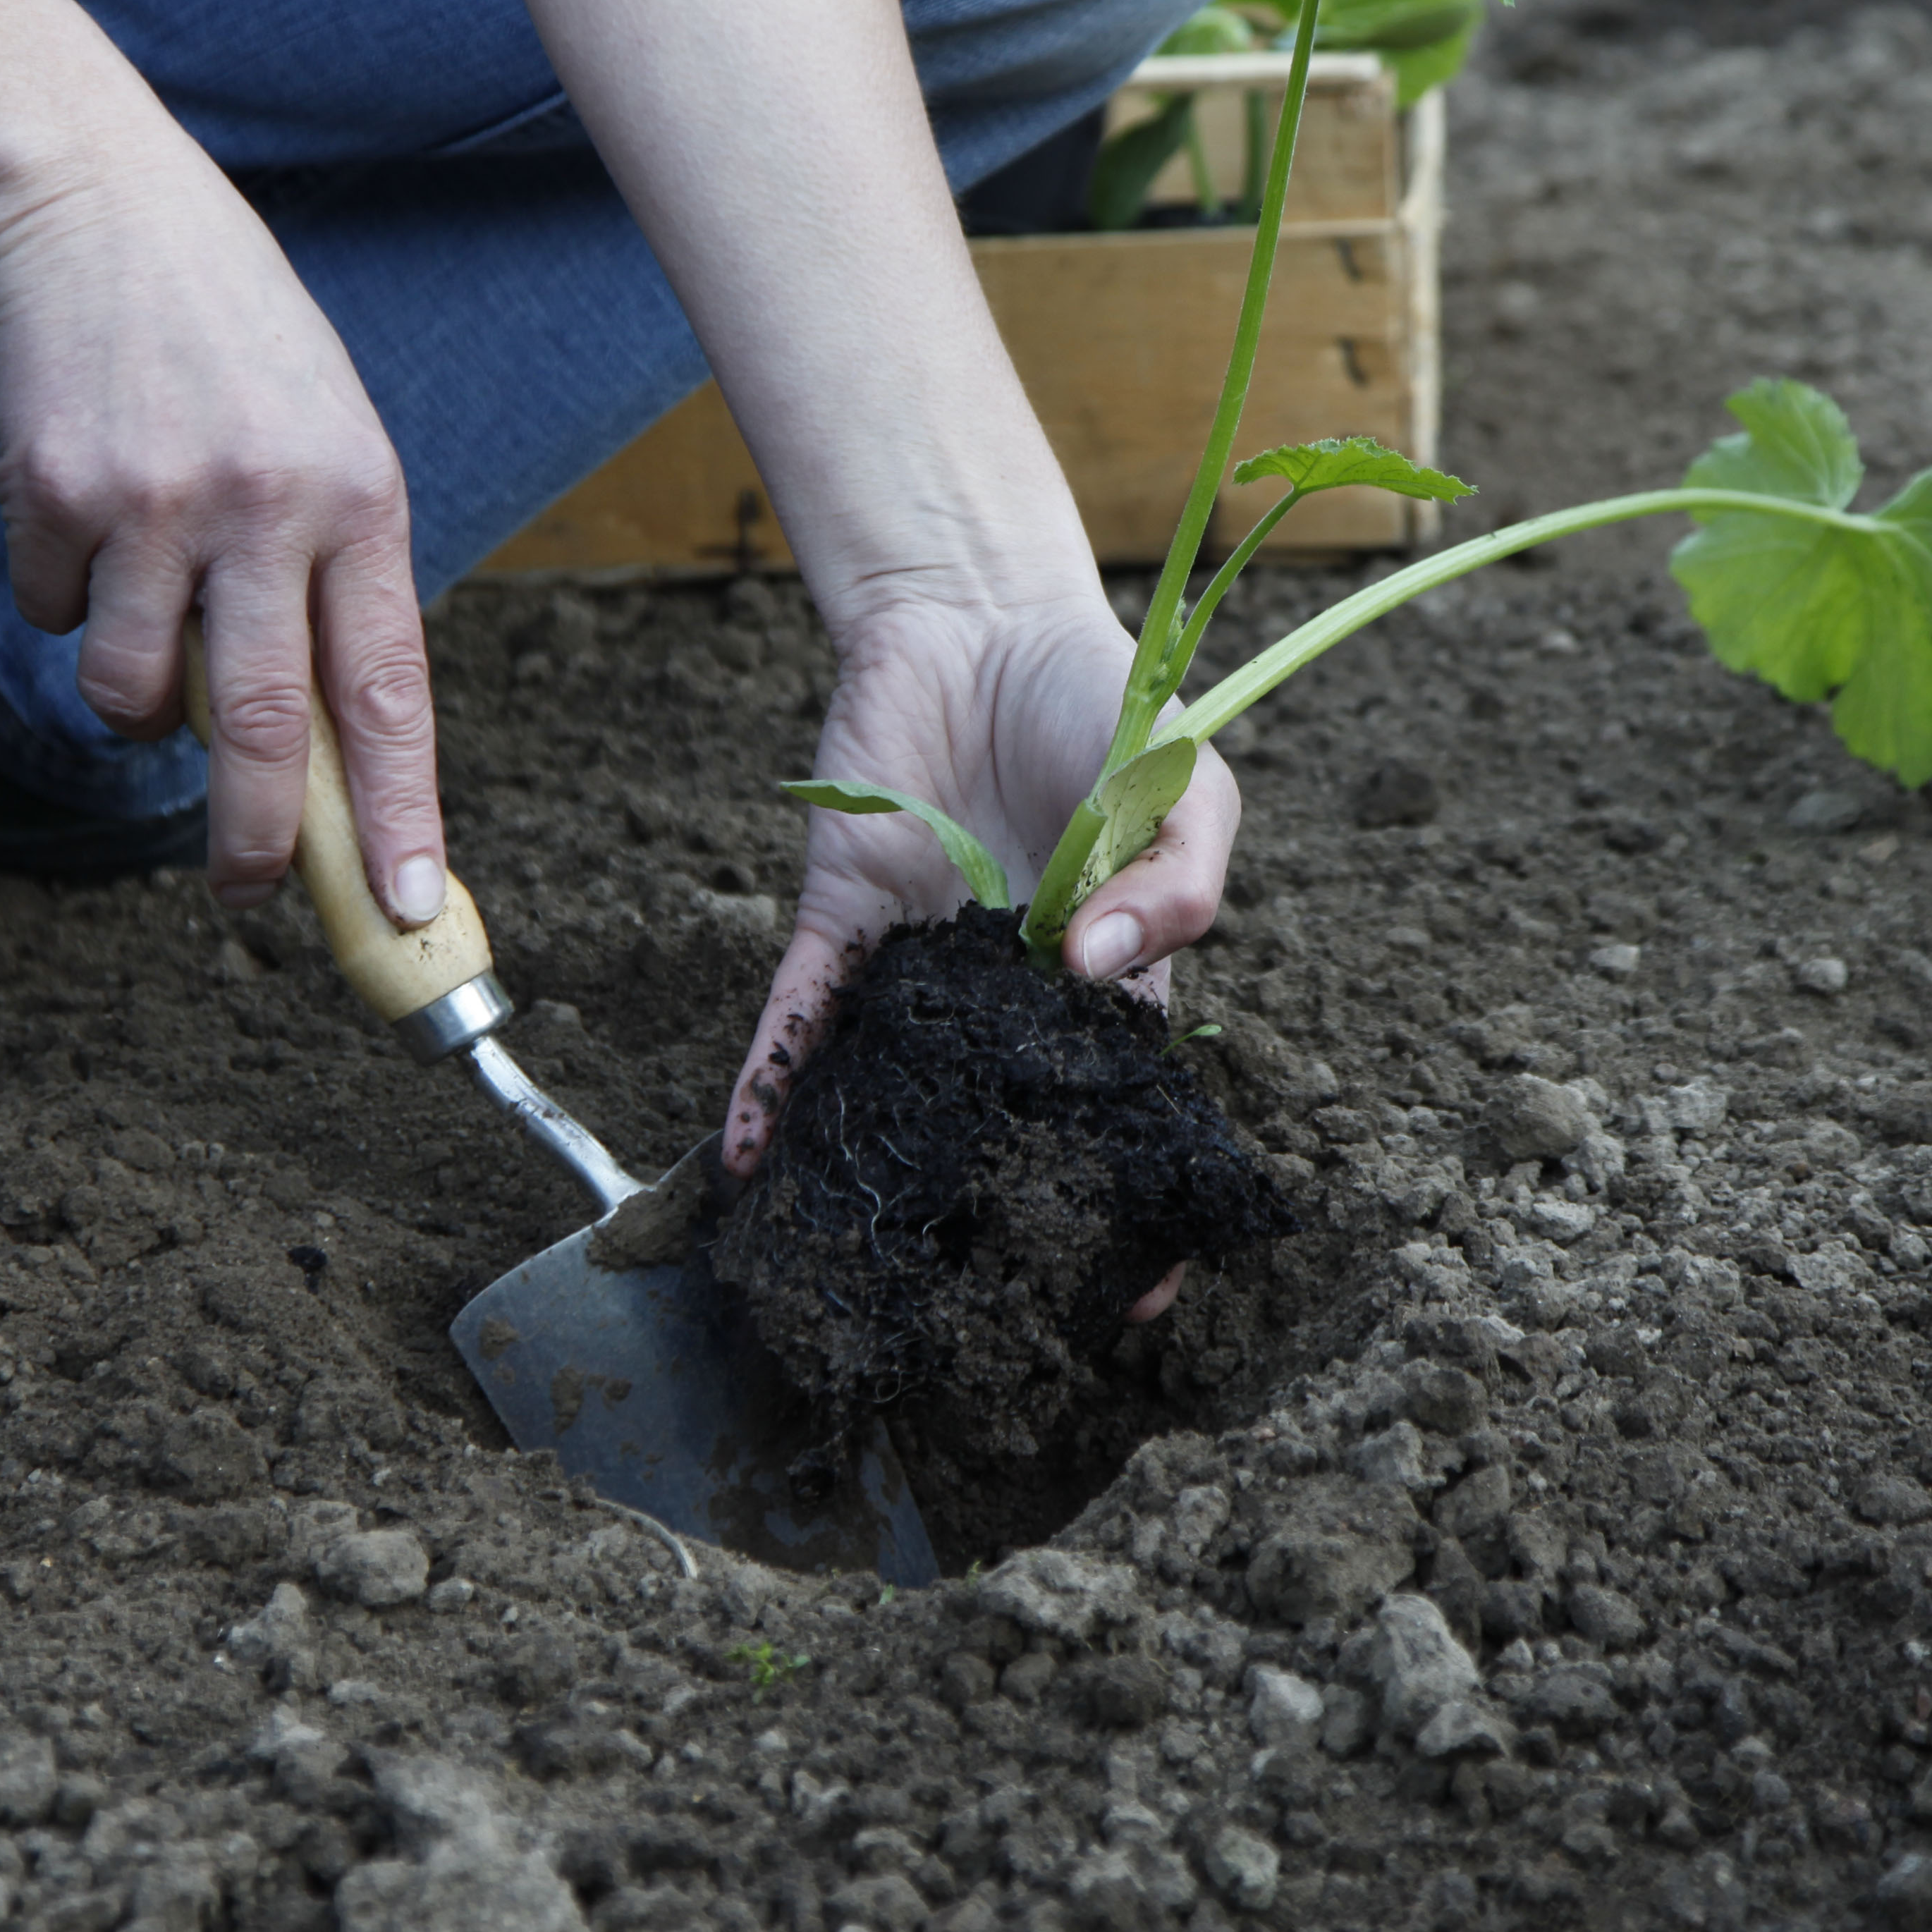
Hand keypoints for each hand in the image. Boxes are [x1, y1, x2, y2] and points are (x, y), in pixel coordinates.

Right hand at [0, 141, 439, 923]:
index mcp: (362, 499)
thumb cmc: (237, 344)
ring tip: (147, 610)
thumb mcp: (329, 442)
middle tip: (250, 895)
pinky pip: (53, 615)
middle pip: (267, 727)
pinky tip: (86, 510)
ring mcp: (155, 501)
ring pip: (134, 692)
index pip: (391, 689)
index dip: (401, 809)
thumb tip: (320, 750)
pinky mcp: (52, 491)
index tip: (408, 904)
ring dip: (134, 699)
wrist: (103, 206)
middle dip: (259, 837)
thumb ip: (332, 581)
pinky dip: (66, 597)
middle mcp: (267, 506)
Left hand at [721, 584, 1243, 1263]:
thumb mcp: (1184, 781)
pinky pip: (799, 1020)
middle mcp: (1009, 988)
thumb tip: (1097, 964)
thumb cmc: (1101, 699)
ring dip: (865, 1165)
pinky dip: (771, 1084)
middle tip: (974, 1318)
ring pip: (888, 1086)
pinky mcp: (840, 921)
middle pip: (996, 1121)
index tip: (1133, 1298)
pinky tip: (748, 1154)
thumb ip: (1175, 877)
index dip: (1132, 1199)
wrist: (980, 613)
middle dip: (986, 1217)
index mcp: (1108, 974)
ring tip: (841, 1266)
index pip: (1124, 1105)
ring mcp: (922, 961)